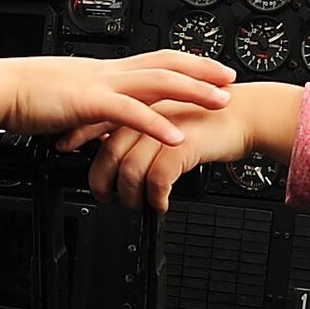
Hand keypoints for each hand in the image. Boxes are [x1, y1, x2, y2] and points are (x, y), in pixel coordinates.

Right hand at [0, 51, 233, 147]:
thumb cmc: (26, 98)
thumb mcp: (69, 103)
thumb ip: (92, 113)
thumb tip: (105, 127)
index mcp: (103, 70)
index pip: (153, 60)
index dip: (185, 63)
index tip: (209, 69)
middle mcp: (107, 71)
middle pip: (165, 63)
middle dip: (201, 70)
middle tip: (230, 79)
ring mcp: (100, 84)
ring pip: (156, 82)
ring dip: (192, 91)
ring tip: (220, 101)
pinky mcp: (88, 102)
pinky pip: (129, 113)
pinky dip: (156, 124)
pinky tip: (177, 135)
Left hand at [73, 83, 304, 211]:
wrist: (245, 114)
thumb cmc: (209, 118)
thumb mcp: (166, 119)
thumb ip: (139, 126)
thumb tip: (114, 143)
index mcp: (141, 102)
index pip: (97, 117)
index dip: (78, 136)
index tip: (64, 148)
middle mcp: (148, 114)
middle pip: (108, 152)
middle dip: (103, 181)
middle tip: (106, 197)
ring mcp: (164, 130)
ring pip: (129, 170)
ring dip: (131, 196)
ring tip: (138, 205)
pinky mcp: (182, 146)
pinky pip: (157, 179)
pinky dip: (156, 198)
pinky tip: (160, 204)